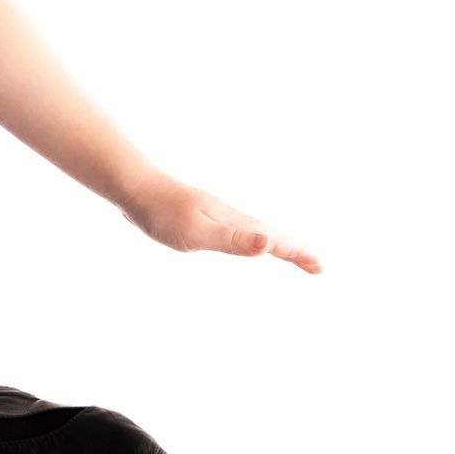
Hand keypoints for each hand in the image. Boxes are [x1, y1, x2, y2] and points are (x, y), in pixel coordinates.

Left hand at [121, 172, 321, 272]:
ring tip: (288, 252)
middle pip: (270, 235)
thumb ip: (235, 240)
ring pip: (254, 231)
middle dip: (294, 250)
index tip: (320, 267)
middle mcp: (230, 216)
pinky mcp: (202, 218)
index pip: (273, 240)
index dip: (296, 254)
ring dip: (275, 243)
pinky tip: (242, 240)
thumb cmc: (163, 213)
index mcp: (234, 222)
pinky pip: (236, 231)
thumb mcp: (199, 232)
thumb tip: (271, 242)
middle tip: (316, 265)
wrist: (135, 186)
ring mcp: (216, 215)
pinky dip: (250, 239)